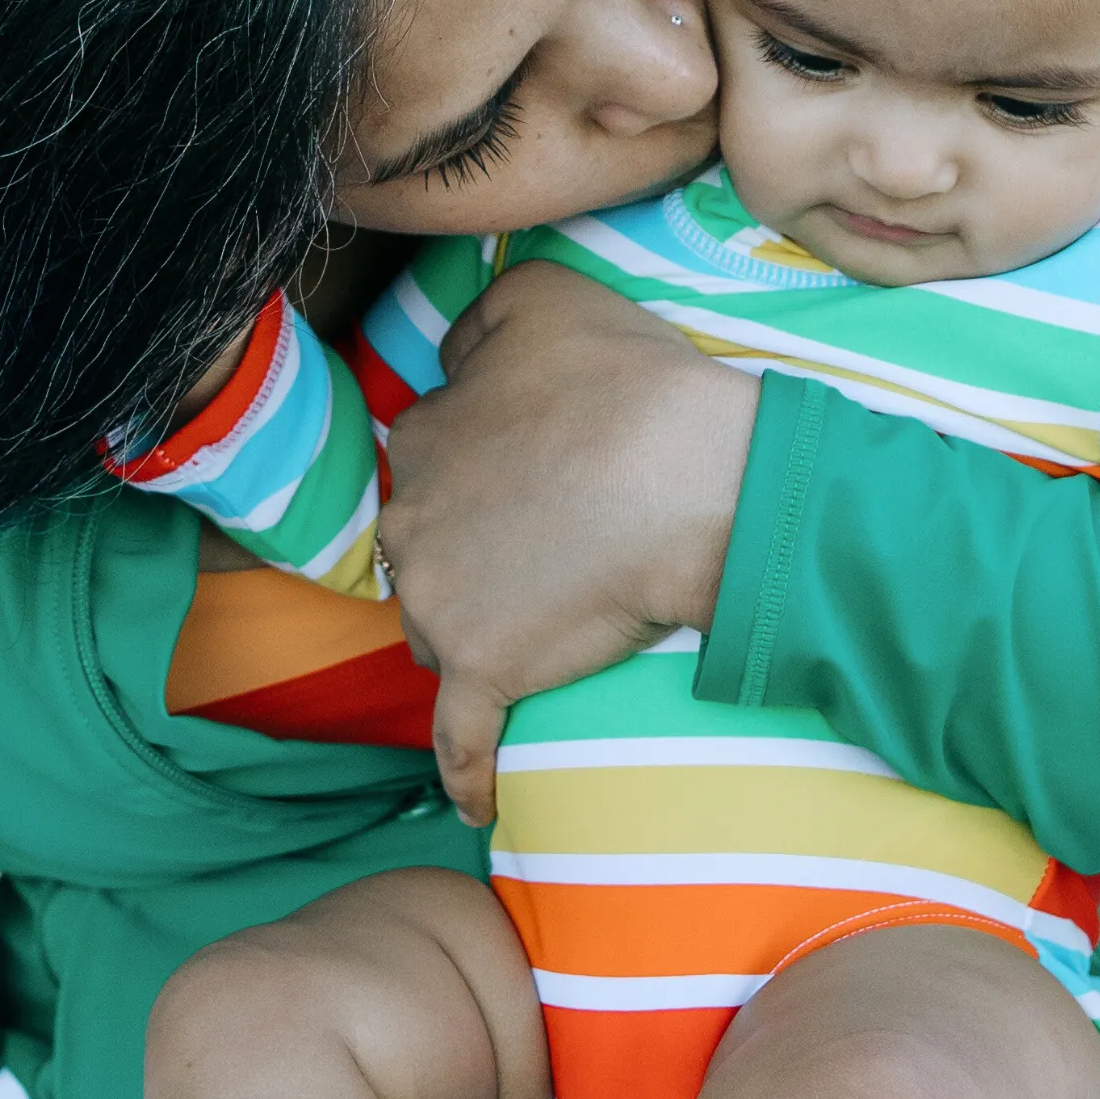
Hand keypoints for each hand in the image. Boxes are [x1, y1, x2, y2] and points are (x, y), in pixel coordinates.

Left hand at [377, 261, 759, 821]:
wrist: (689, 484)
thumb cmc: (631, 385)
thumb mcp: (542, 296)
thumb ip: (479, 318)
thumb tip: (450, 353)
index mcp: (426, 437)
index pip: (433, 455)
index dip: (484, 464)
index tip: (531, 476)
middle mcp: (411, 521)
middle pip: (425, 549)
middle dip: (466, 552)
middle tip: (540, 551)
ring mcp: (440, 605)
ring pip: (438, 630)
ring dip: (470, 635)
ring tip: (533, 637)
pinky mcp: (483, 674)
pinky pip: (460, 740)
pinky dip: (467, 774)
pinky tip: (476, 802)